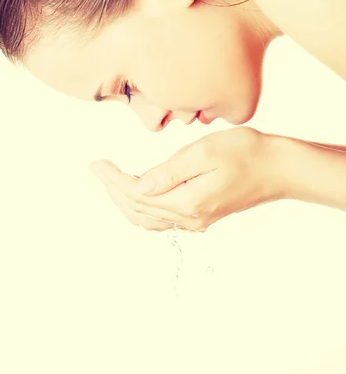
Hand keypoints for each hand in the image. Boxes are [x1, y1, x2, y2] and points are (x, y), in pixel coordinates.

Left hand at [89, 127, 281, 231]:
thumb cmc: (245, 152)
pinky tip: (137, 195)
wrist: (278, 169)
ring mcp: (197, 220)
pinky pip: (163, 219)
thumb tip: (139, 187)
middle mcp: (189, 218)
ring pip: (148, 218)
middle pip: (138, 209)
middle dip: (112, 189)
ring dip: (124, 201)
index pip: (137, 194)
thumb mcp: (205, 153)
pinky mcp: (202, 216)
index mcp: (187, 201)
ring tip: (109, 180)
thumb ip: (170, 172)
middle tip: (96, 169)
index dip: (112, 179)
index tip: (95, 163)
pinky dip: (142, 208)